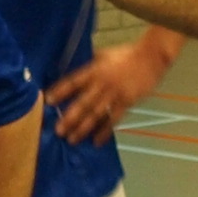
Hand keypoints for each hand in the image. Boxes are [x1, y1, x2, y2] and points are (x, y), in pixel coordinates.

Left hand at [44, 43, 166, 146]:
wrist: (150, 58)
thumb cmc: (125, 55)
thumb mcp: (103, 55)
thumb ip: (90, 65)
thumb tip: (74, 72)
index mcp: (94, 70)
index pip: (73, 82)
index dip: (60, 91)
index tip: (48, 101)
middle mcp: (101, 83)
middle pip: (83, 103)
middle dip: (69, 118)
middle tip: (58, 131)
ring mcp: (114, 94)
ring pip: (96, 114)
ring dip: (83, 128)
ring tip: (72, 139)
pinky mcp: (126, 102)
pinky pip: (113, 119)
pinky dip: (105, 131)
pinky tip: (97, 141)